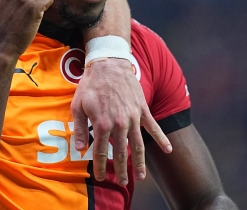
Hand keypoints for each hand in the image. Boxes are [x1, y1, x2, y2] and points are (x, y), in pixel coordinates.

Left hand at [71, 58, 171, 185]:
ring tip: (140, 176)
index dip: (100, 166)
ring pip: (138, 144)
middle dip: (121, 169)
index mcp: (102, 123)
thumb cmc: (90, 84)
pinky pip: (153, 127)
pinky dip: (162, 139)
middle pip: (121, 152)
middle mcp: (119, 123)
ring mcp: (133, 117)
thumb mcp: (78, 105)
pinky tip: (169, 150)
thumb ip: (80, 128)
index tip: (100, 177)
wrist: (109, 64)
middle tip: (123, 182)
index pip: (100, 152)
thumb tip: (80, 148)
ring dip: (140, 162)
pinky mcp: (142, 109)